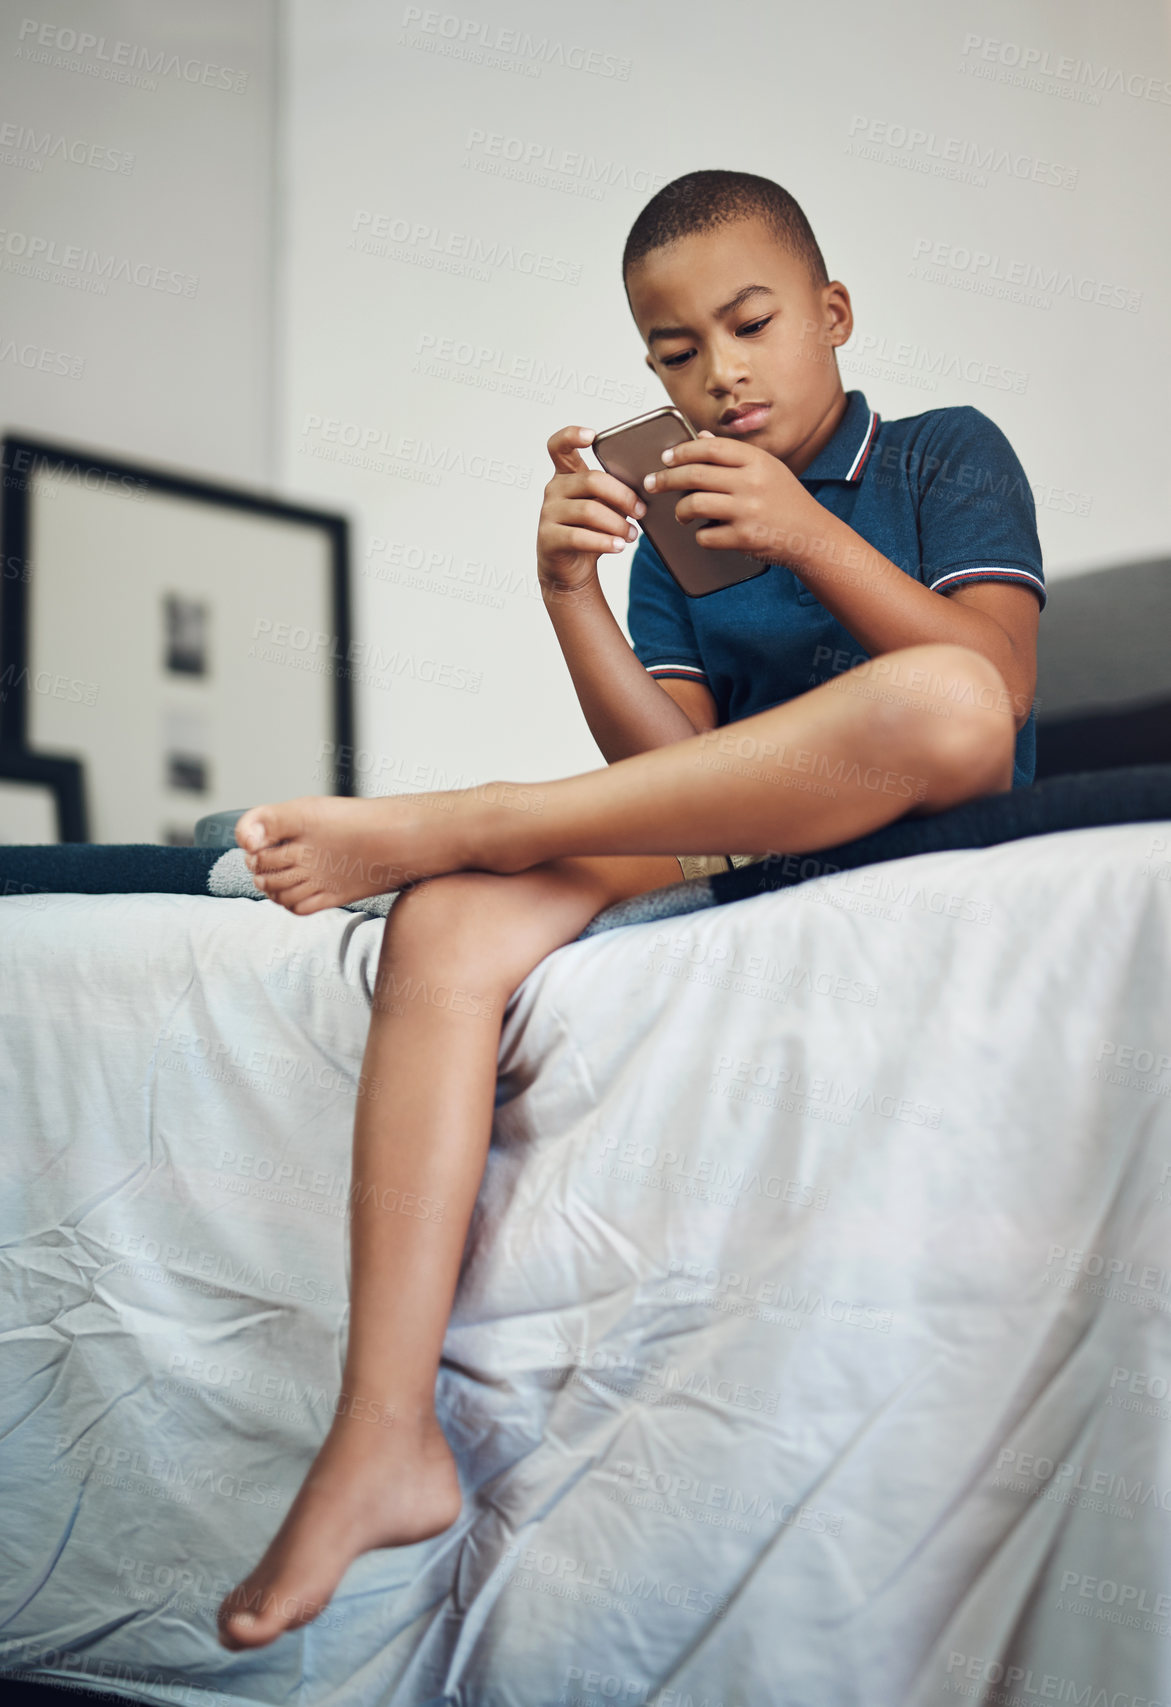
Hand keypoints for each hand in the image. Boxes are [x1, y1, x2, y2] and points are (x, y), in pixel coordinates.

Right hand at [537, 425, 645, 594]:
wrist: (570, 570)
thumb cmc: (590, 532)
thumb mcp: (606, 506)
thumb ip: (616, 491)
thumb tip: (647, 484)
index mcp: (566, 475)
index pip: (559, 446)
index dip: (572, 435)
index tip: (592, 436)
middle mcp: (554, 490)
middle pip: (591, 480)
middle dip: (623, 496)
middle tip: (642, 511)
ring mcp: (548, 514)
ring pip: (589, 510)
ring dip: (618, 523)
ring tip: (632, 535)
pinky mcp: (548, 539)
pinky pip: (579, 537)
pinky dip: (604, 542)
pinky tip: (619, 546)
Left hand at [642, 432, 819, 564]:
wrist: (811, 536)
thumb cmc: (786, 500)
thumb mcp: (767, 469)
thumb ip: (735, 455)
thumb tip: (703, 437)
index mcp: (756, 460)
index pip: (710, 448)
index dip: (682, 451)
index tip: (666, 457)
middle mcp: (751, 483)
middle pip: (694, 475)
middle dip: (666, 479)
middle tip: (653, 484)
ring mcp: (747, 511)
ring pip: (694, 505)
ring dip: (680, 511)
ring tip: (680, 514)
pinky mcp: (744, 538)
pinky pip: (705, 536)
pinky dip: (699, 536)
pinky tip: (704, 533)